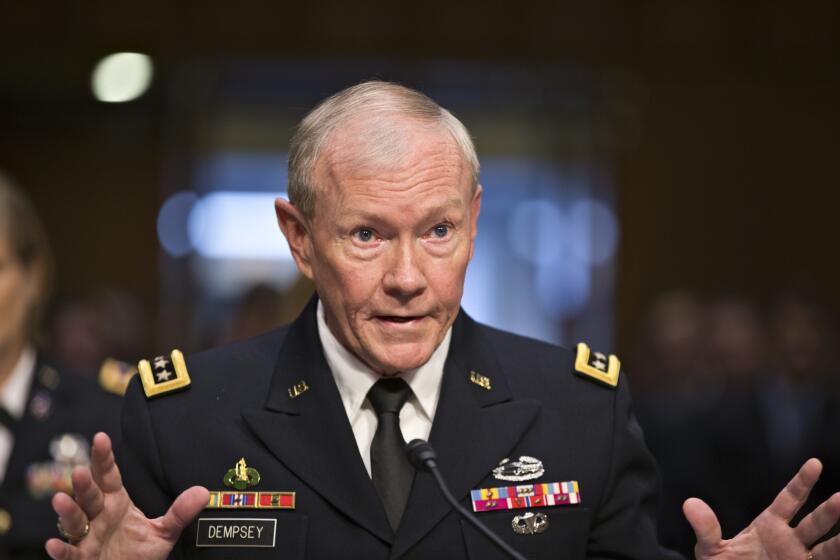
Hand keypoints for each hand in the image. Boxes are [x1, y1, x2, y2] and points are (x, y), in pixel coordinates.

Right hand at [45, 432, 208, 559]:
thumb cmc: (139, 554)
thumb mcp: (163, 532)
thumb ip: (180, 513)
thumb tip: (202, 492)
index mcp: (116, 503)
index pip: (109, 476)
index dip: (104, 458)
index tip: (101, 438)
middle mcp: (98, 516)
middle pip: (90, 496)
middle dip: (84, 484)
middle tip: (81, 470)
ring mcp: (88, 537)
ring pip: (75, 521)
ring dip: (68, 511)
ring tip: (61, 499)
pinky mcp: (82, 559)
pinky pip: (70, 554)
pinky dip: (61, 549)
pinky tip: (53, 544)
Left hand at [684, 458, 839, 558]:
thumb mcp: (711, 551)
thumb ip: (706, 529)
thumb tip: (690, 504)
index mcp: (769, 527)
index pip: (788, 500)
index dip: (801, 482)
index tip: (814, 463)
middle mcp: (790, 542)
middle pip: (814, 523)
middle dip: (828, 511)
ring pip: (827, 549)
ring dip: (839, 541)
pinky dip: (838, 558)